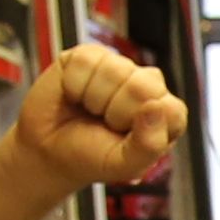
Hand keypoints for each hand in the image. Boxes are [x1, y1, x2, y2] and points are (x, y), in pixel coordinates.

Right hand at [11, 43, 186, 189]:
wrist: (48, 149)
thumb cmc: (91, 155)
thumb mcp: (124, 165)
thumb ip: (149, 145)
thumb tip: (156, 107)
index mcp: (167, 114)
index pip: (171, 110)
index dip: (141, 128)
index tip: (124, 139)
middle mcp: (149, 86)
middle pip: (141, 86)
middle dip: (115, 112)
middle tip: (104, 123)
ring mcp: (121, 67)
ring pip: (113, 71)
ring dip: (93, 99)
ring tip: (90, 110)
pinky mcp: (92, 55)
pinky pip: (86, 62)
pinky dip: (74, 84)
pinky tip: (75, 94)